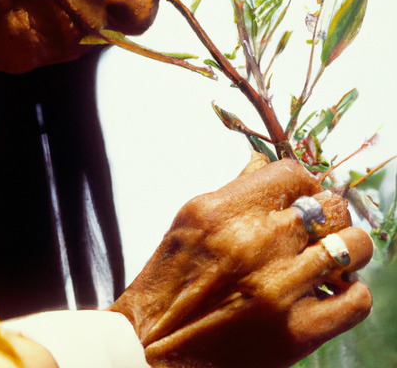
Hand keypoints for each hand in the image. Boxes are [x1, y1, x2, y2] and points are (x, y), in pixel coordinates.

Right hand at [110, 159, 372, 367]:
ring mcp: (280, 287)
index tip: (300, 194)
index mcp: (224, 211)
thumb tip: (264, 164)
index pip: (292, 173)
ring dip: (343, 248)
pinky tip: (328, 289)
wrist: (154, 345)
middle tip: (316, 225)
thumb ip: (234, 190)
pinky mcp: (297, 331)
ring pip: (353, 246)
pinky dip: (349, 291)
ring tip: (325, 256)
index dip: (302, 182)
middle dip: (326, 212)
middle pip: (329, 206)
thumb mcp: (190, 221)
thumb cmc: (170, 280)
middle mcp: (256, 242)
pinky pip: (356, 300)